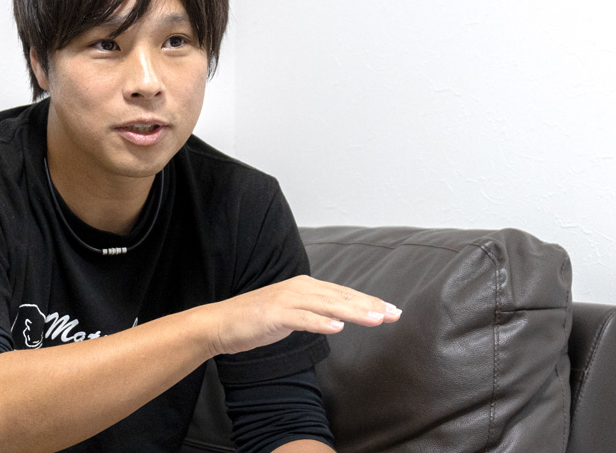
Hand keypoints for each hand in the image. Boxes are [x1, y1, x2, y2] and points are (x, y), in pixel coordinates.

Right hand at [202, 275, 400, 355]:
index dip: (368, 301)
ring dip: (353, 312)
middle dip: (370, 305)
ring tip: (376, 319)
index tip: (391, 311)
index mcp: (304, 287)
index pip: (343, 294)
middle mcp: (298, 289)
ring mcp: (286, 301)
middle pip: (340, 297)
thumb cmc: (254, 320)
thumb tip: (338, 318)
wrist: (219, 323)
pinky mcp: (274, 315)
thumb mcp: (289, 313)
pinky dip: (320, 323)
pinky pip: (302, 319)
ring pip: (327, 305)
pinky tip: (337, 328)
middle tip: (395, 314)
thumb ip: (313, 311)